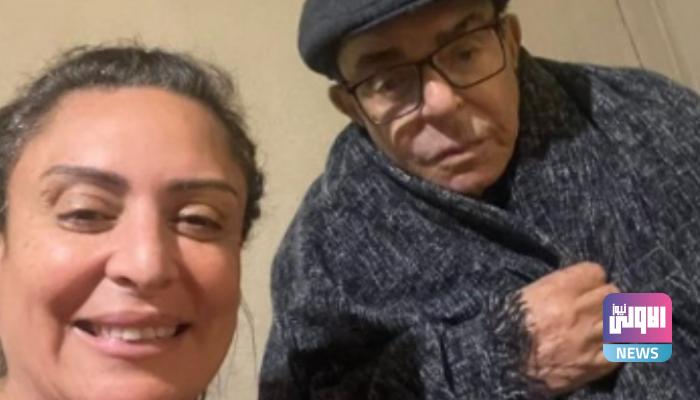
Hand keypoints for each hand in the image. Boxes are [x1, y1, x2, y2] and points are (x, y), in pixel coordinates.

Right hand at [519, 262, 619, 394]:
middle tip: (597, 305)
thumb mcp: (526, 296)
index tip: (588, 285)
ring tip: (602, 325)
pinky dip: (616, 347)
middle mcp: (578, 311)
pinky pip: (621, 350)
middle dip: (605, 298)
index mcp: (558, 290)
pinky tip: (606, 345)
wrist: (502, 364)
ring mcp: (589, 339)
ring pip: (622, 319)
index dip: (592, 279)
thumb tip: (577, 285)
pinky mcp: (594, 364)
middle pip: (613, 293)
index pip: (596, 272)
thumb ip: (555, 287)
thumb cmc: (508, 327)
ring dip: (613, 321)